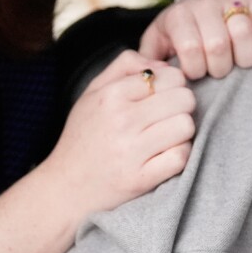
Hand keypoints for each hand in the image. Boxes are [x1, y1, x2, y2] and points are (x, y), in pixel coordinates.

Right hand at [39, 51, 194, 217]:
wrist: (65, 188)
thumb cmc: (83, 136)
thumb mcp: (93, 92)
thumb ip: (125, 66)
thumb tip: (163, 63)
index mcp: (111, 95)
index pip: (169, 76)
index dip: (173, 85)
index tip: (164, 97)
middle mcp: (121, 120)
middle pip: (184, 98)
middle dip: (181, 106)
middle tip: (168, 117)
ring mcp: (131, 151)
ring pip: (186, 126)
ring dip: (181, 132)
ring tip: (166, 136)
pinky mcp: (140, 179)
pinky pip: (181, 157)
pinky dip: (178, 156)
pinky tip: (164, 156)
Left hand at [139, 0, 251, 79]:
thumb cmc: (181, 28)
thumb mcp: (158, 39)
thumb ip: (147, 60)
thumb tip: (147, 80)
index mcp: (179, 15)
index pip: (189, 48)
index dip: (195, 69)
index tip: (195, 71)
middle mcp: (205, 4)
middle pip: (218, 44)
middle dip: (219, 68)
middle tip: (217, 70)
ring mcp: (232, 0)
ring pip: (243, 32)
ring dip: (243, 58)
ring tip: (236, 62)